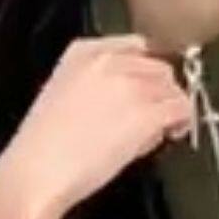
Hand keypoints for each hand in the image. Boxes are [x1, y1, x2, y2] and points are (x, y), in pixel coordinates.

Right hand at [0, 34, 194, 218]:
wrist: (37, 172)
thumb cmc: (43, 147)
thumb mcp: (63, 95)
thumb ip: (98, 85)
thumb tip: (131, 98)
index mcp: (83, 52)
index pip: (136, 46)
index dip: (146, 72)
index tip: (147, 90)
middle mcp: (110, 61)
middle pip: (159, 67)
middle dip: (160, 92)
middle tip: (154, 118)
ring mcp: (130, 86)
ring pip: (174, 88)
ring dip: (172, 109)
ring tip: (157, 131)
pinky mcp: (146, 114)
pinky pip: (181, 109)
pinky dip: (182, 123)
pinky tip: (170, 136)